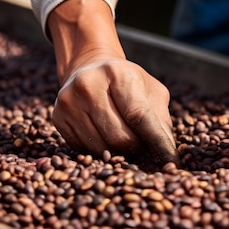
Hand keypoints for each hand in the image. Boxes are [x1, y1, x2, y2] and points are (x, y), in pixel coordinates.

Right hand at [53, 56, 177, 167]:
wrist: (88, 68)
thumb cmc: (127, 82)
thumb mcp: (150, 90)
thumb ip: (161, 118)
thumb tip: (168, 152)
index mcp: (117, 73)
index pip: (139, 116)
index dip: (157, 142)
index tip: (170, 161)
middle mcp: (88, 85)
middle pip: (119, 137)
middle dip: (137, 149)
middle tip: (144, 148)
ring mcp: (69, 102)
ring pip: (101, 148)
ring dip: (119, 154)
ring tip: (126, 144)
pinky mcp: (58, 118)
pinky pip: (85, 150)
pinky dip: (100, 152)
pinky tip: (106, 140)